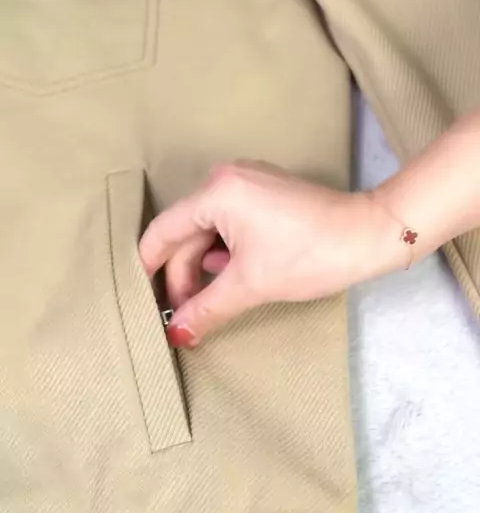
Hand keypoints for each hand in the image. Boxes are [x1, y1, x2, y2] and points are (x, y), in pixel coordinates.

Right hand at [139, 161, 392, 346]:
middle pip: (186, 233)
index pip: (163, 233)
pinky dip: (226, 252)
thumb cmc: (312, 254)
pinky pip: (229, 223)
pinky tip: (231, 278)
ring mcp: (247, 182)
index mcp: (217, 193)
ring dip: (205, 267)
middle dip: (183, 276)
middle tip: (187, 316)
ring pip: (208, 231)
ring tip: (209, 303)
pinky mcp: (264, 192)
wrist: (369, 235)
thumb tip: (177, 333)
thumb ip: (207, 309)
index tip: (143, 301)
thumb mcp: (252, 285)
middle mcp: (226, 179)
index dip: (150, 270)